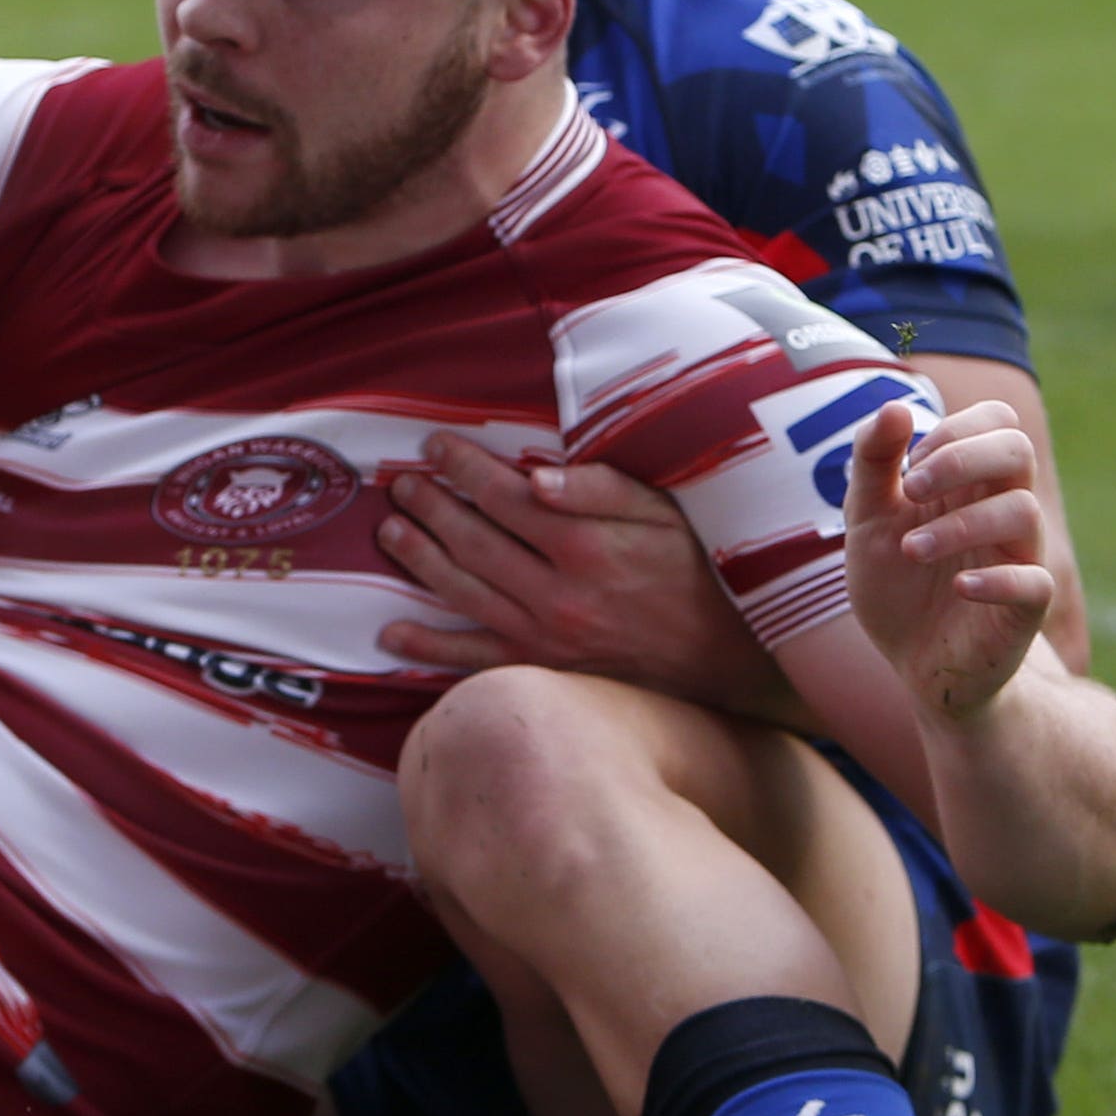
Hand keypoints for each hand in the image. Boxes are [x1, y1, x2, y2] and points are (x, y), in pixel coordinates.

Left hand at [372, 431, 779, 710]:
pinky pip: (476, 659)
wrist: (726, 656)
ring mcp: (546, 637)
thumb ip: (599, 491)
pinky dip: (430, 649)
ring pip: (464, 594)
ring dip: (420, 561)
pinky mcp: (544, 669)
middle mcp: (558, 595)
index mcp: (585, 547)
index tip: (434, 446)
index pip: (506, 497)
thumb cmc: (698, 570)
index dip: (464, 468)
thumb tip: (534, 475)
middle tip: (401, 484)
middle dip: (431, 507)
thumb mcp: (664, 514)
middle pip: (475, 542)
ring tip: (390, 532)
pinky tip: (391, 635)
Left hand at [843, 397, 1054, 726]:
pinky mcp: (1025, 609)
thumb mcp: (866, 519)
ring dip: (960, 524)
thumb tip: (896, 406)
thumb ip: (874, 462)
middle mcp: (1003, 510)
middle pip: (1018, 449)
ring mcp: (1019, 557)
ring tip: (912, 551)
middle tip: (912, 490)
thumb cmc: (896, 583)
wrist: (912, 663)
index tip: (908, 468)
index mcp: (972, 481)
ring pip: (1022, 512)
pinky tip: (959, 586)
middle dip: (962, 457)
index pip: (997, 419)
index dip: (955, 428)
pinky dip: (996, 579)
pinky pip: (1034, 583)